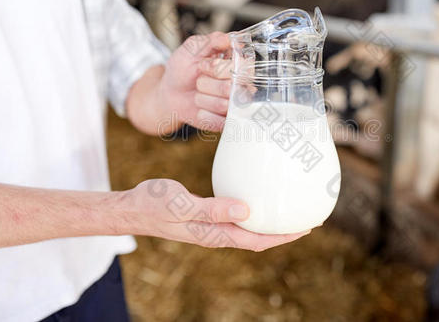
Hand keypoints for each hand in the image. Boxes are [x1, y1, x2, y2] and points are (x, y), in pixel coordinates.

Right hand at [123, 179, 310, 251]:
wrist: (133, 207)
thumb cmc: (154, 204)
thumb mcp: (181, 204)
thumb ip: (212, 209)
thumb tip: (245, 211)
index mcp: (214, 233)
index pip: (256, 240)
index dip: (282, 237)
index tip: (306, 228)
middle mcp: (216, 232)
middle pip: (257, 237)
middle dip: (282, 231)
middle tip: (306, 217)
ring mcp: (211, 225)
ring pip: (248, 228)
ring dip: (268, 222)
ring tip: (286, 209)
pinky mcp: (206, 215)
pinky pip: (236, 216)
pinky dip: (252, 211)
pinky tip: (256, 198)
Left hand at [158, 32, 233, 132]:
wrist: (171, 93)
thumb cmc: (184, 69)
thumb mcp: (193, 48)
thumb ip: (212, 40)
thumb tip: (232, 39)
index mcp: (239, 64)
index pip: (241, 66)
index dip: (216, 67)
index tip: (202, 65)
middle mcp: (243, 85)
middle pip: (230, 87)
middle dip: (206, 83)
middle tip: (199, 80)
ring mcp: (237, 105)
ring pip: (223, 105)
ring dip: (202, 98)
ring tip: (199, 93)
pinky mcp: (228, 122)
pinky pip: (218, 121)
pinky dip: (202, 114)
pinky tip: (199, 108)